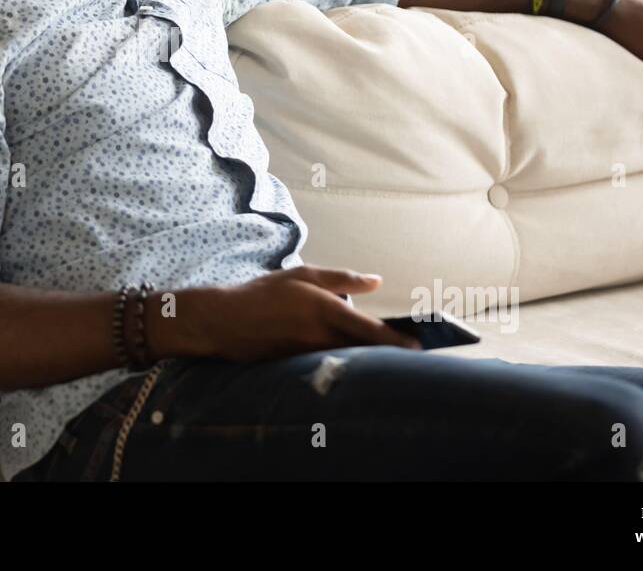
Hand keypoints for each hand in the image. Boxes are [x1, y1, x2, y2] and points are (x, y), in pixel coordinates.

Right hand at [190, 266, 421, 362]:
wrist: (226, 321)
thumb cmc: (265, 293)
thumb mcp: (303, 275)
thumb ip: (342, 278)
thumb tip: (376, 281)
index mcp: (325, 309)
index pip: (369, 330)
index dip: (396, 340)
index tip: (417, 347)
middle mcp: (320, 335)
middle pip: (364, 350)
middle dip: (387, 353)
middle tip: (409, 353)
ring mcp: (310, 355)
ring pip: (349, 359)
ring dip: (368, 359)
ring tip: (384, 355)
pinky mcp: (299, 367)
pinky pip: (330, 365)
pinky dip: (345, 363)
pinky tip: (352, 361)